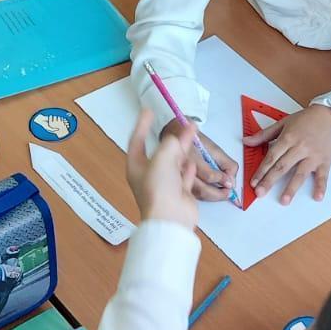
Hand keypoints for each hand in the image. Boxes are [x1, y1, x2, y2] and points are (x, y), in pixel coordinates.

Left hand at [127, 111, 198, 228]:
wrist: (171, 218)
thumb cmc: (160, 186)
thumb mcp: (162, 158)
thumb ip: (170, 144)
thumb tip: (177, 140)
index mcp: (137, 166)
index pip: (137, 141)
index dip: (142, 125)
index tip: (148, 111)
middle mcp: (149, 174)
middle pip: (160, 150)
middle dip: (172, 136)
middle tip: (185, 121)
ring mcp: (165, 184)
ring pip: (174, 162)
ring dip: (183, 148)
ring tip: (193, 132)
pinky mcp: (180, 193)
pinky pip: (184, 176)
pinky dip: (188, 168)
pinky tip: (192, 160)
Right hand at [161, 119, 238, 201]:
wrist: (175, 137)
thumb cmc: (195, 142)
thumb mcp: (213, 148)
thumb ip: (225, 163)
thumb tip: (231, 181)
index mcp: (191, 156)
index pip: (208, 174)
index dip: (221, 179)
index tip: (229, 180)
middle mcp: (183, 169)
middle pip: (202, 189)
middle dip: (218, 194)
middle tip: (228, 192)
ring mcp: (179, 178)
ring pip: (198, 195)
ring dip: (213, 197)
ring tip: (223, 194)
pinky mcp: (180, 184)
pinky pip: (194, 194)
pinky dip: (205, 196)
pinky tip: (212, 193)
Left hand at [248, 104, 330, 203]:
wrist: (330, 115)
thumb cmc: (306, 119)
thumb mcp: (283, 123)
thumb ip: (264, 134)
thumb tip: (246, 141)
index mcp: (288, 138)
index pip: (272, 157)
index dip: (261, 170)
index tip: (254, 182)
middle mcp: (300, 148)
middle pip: (282, 167)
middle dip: (270, 181)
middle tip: (260, 193)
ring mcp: (313, 155)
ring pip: (300, 173)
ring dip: (292, 188)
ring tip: (284, 200)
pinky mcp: (325, 160)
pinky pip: (323, 175)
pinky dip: (321, 186)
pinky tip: (317, 197)